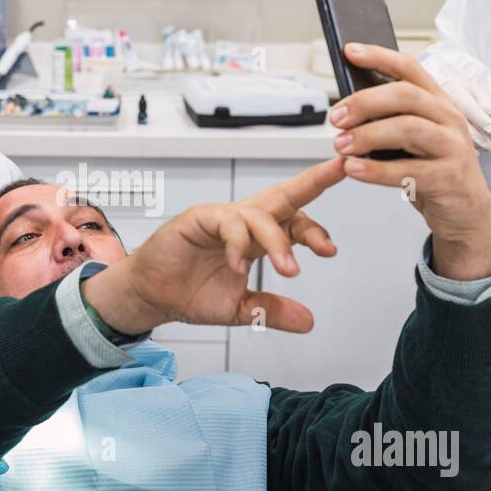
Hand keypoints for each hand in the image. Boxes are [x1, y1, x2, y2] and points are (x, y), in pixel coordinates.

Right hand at [82, 162, 344, 334]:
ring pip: (260, 214)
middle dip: (313, 181)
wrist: (151, 296)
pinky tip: (239, 267)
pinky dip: (238, 244)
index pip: (294, 223)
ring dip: (279, 241)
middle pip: (284, 196)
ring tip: (288, 270)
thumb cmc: (190, 293)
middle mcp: (243, 222)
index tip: (332, 249)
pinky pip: (227, 223)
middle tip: (340, 169)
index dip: (316, 231)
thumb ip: (271, 310)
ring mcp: (221, 217)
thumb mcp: (239, 309)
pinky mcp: (197, 218)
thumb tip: (308, 321)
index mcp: (257, 238)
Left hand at [332, 44, 490, 280]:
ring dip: (368, 135)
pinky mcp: (449, 177)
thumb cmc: (432, 168)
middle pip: (406, 96)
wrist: (465, 210)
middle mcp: (449, 118)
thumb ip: (391, 120)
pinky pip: (409, 170)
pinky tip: (353, 169)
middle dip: (365, 102)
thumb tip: (346, 109)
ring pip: (408, 129)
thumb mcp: (414, 139)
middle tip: (335, 117)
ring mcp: (453, 147)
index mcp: (439, 102)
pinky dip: (376, 170)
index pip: (410, 68)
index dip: (380, 57)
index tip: (349, 52)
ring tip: (340, 145)